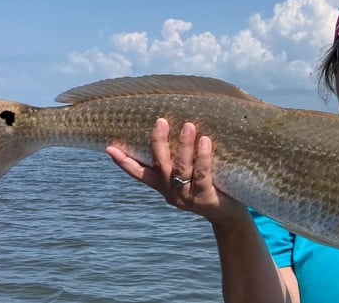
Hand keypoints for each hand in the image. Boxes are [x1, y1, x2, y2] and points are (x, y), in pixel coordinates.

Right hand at [106, 118, 248, 224]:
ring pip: (181, 169)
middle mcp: (171, 192)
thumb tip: (182, 123)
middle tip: (160, 121)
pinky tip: (205, 141)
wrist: (228, 216)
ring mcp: (186, 197)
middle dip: (158, 143)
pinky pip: (202, 175)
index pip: (139, 173)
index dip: (124, 161)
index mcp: (163, 186)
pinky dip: (203, 157)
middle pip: (160, 165)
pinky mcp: (204, 199)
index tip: (110, 147)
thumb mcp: (191, 174)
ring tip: (188, 126)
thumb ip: (182, 158)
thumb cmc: (209, 187)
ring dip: (183, 146)